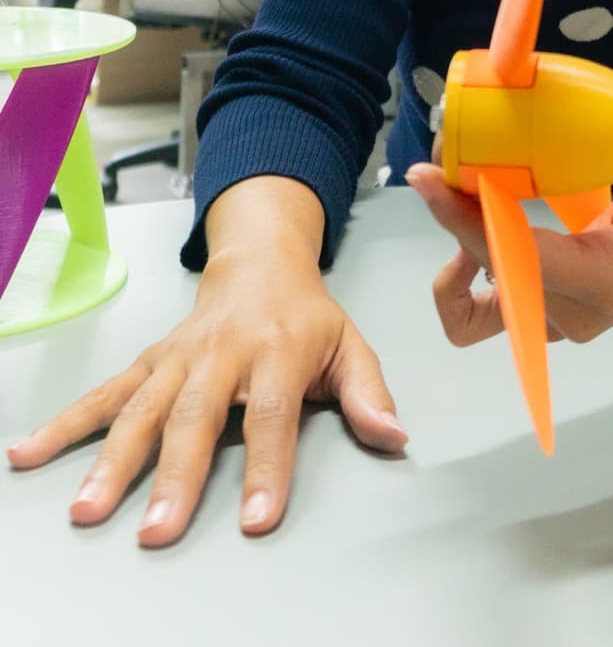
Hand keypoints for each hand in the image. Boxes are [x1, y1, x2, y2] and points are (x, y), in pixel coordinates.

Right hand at [6, 244, 405, 547]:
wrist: (259, 260)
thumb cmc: (306, 315)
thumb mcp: (350, 345)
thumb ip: (369, 393)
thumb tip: (395, 437)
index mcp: (277, 351)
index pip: (272, 416)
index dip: (268, 466)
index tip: (257, 517)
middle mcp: (221, 353)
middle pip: (195, 418)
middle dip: (175, 478)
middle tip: (157, 532)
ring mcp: (178, 357)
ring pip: (140, 409)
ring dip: (110, 460)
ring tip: (87, 509)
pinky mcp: (149, 361)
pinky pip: (104, 394)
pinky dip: (65, 424)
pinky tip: (29, 453)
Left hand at [407, 120, 612, 345]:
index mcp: (607, 282)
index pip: (525, 259)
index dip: (471, 223)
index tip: (431, 180)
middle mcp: (570, 312)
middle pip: (491, 274)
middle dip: (455, 220)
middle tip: (442, 164)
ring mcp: (547, 321)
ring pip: (472, 310)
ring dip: (452, 259)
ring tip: (456, 200)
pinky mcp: (532, 315)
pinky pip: (475, 314)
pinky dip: (459, 281)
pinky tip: (470, 229)